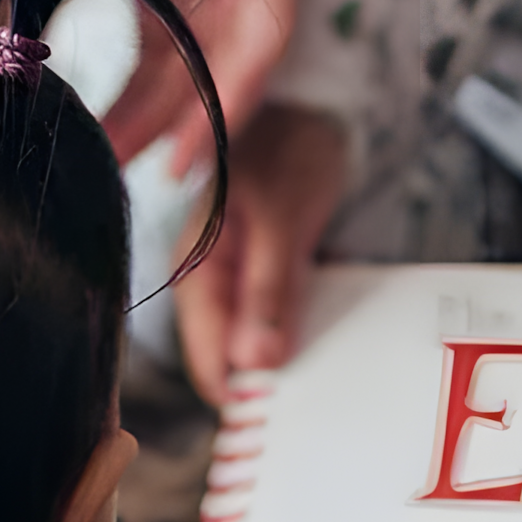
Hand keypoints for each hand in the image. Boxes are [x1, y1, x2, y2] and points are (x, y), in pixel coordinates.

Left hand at [96, 0, 318, 171]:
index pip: (254, 60)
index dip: (225, 109)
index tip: (187, 159)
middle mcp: (241, 22)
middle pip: (210, 94)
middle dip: (169, 142)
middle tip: (125, 181)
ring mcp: (202, 32)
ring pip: (173, 97)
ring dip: (137, 135)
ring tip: (94, 169)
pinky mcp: (165, 29)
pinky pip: (143, 79)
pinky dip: (118, 109)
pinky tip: (86, 136)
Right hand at [170, 100, 352, 404]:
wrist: (315, 103)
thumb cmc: (290, 146)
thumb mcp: (282, 220)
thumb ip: (268, 293)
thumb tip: (254, 364)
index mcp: (197, 271)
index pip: (207, 360)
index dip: (240, 395)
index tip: (281, 417)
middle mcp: (209, 283)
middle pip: (230, 359)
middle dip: (266, 380)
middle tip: (314, 398)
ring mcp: (235, 280)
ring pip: (255, 343)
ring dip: (287, 358)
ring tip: (324, 369)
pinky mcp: (262, 275)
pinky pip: (276, 319)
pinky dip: (299, 330)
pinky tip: (324, 332)